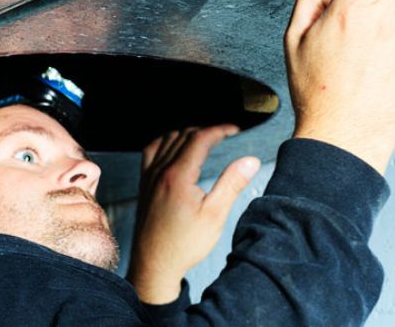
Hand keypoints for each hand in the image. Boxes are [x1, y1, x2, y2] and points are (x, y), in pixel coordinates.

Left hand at [127, 125, 260, 303]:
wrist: (154, 265)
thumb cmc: (184, 244)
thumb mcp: (215, 215)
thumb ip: (232, 184)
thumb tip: (250, 160)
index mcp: (178, 176)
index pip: (200, 138)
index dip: (220, 130)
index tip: (235, 130)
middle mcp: (160, 171)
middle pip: (183, 135)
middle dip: (206, 130)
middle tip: (225, 136)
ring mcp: (149, 177)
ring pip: (166, 140)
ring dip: (186, 134)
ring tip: (204, 140)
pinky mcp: (144, 185)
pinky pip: (151, 151)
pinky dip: (165, 142)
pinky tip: (174, 149)